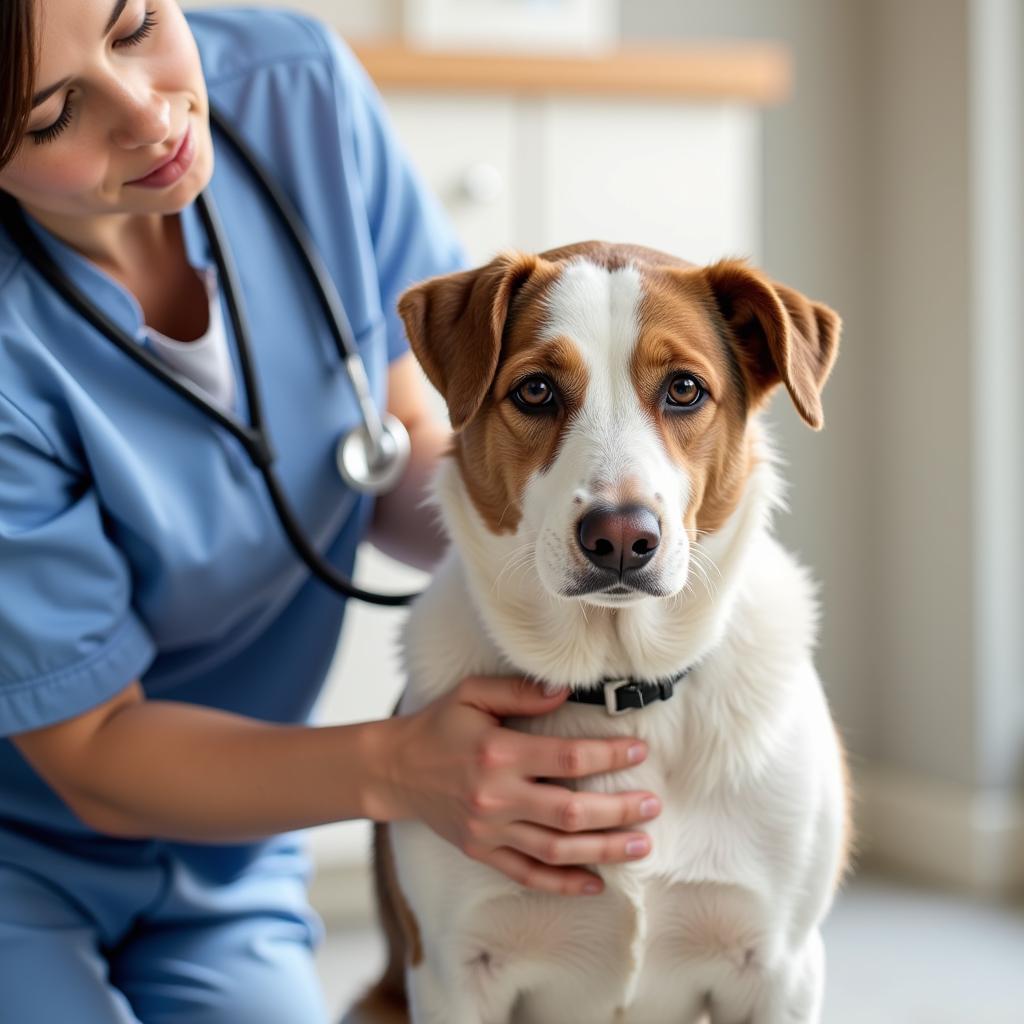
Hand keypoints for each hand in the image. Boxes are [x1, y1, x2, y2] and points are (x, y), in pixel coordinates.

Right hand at [381, 675, 660, 895]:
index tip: (639, 751)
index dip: (608, 755)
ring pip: (557, 849)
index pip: (567, 758)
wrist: (395, 768)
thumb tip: (565, 691)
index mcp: (499, 753)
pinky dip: (563, 884)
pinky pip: (528, 875)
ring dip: (603, 849)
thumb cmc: (439, 726)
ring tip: (641, 845)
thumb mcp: (473, 694)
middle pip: (571, 811)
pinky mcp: (482, 851)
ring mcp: (489, 830)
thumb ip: (519, 692)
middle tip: (653, 806)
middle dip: (618, 811)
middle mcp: (497, 796)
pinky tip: (596, 883)